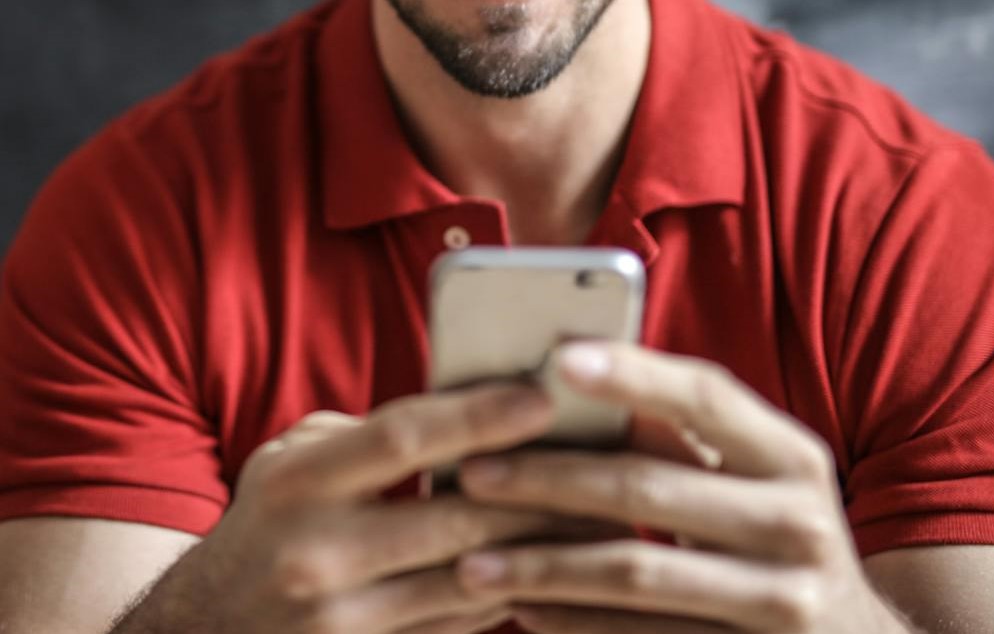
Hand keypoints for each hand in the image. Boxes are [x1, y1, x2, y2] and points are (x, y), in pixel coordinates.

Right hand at [113, 384, 609, 633]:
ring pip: (472, 581)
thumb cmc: (265, 525)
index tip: (543, 397)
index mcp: (297, 483)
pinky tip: (550, 568)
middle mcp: (316, 555)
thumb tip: (468, 412)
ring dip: (542, 550)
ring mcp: (341, 621)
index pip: (402, 438)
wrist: (201, 629)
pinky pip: (461, 625)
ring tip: (601, 518)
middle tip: (607, 464)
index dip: (478, 414)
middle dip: (540, 493)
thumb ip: (366, 437)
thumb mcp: (289, 462)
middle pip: (456, 519)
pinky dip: (510, 594)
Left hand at [454, 343, 913, 633]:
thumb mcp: (760, 482)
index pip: (707, 397)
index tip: (556, 357)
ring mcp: (781, 600)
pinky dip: (572, 622)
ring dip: (542, 564)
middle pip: (649, 487)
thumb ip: (689, 441)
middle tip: (472, 473)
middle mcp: (799, 523)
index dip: (632, 373)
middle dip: (550, 478)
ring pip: (634, 572)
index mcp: (793, 457)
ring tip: (471, 560)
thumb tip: (579, 388)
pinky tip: (521, 610)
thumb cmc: (782, 541)